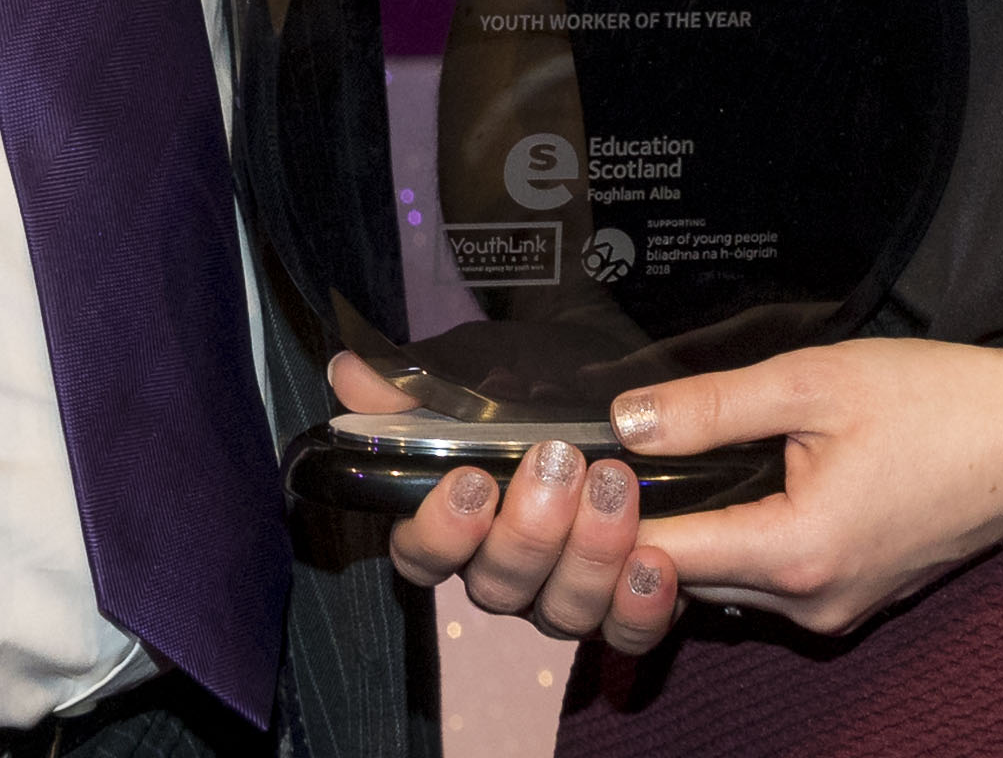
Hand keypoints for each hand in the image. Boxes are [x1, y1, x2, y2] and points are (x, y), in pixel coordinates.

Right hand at [324, 352, 681, 648]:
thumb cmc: (539, 380)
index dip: (441, 530)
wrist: (626, 386)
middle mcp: (506, 571)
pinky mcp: (628, 604)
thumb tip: (346, 374)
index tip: (472, 480)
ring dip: (588, 554)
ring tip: (614, 488)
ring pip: (562, 611)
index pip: (422, 555)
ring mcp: (565, 594)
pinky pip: (627, 633)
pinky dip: (641, 606)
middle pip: (496, 586)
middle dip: (528, 530)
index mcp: (456, 524)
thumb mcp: (479, 369)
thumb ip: (414, 383)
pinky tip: (655, 559)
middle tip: (559, 464)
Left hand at [613, 338, 1002, 637]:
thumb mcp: (814, 380)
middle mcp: (814, 602)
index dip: (611, 519)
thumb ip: (712, 406)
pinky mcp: (857, 598)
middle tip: (600, 470)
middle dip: (640, 533)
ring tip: (654, 473)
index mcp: (799, 552)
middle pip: (687, 581)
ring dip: (691, 540)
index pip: (666, 555)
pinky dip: (738, 545)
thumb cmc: (940, 401)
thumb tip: (624, 421)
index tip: (575, 477)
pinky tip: (727, 489)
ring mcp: (839, 608)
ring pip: (727, 586)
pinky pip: (771, 584)